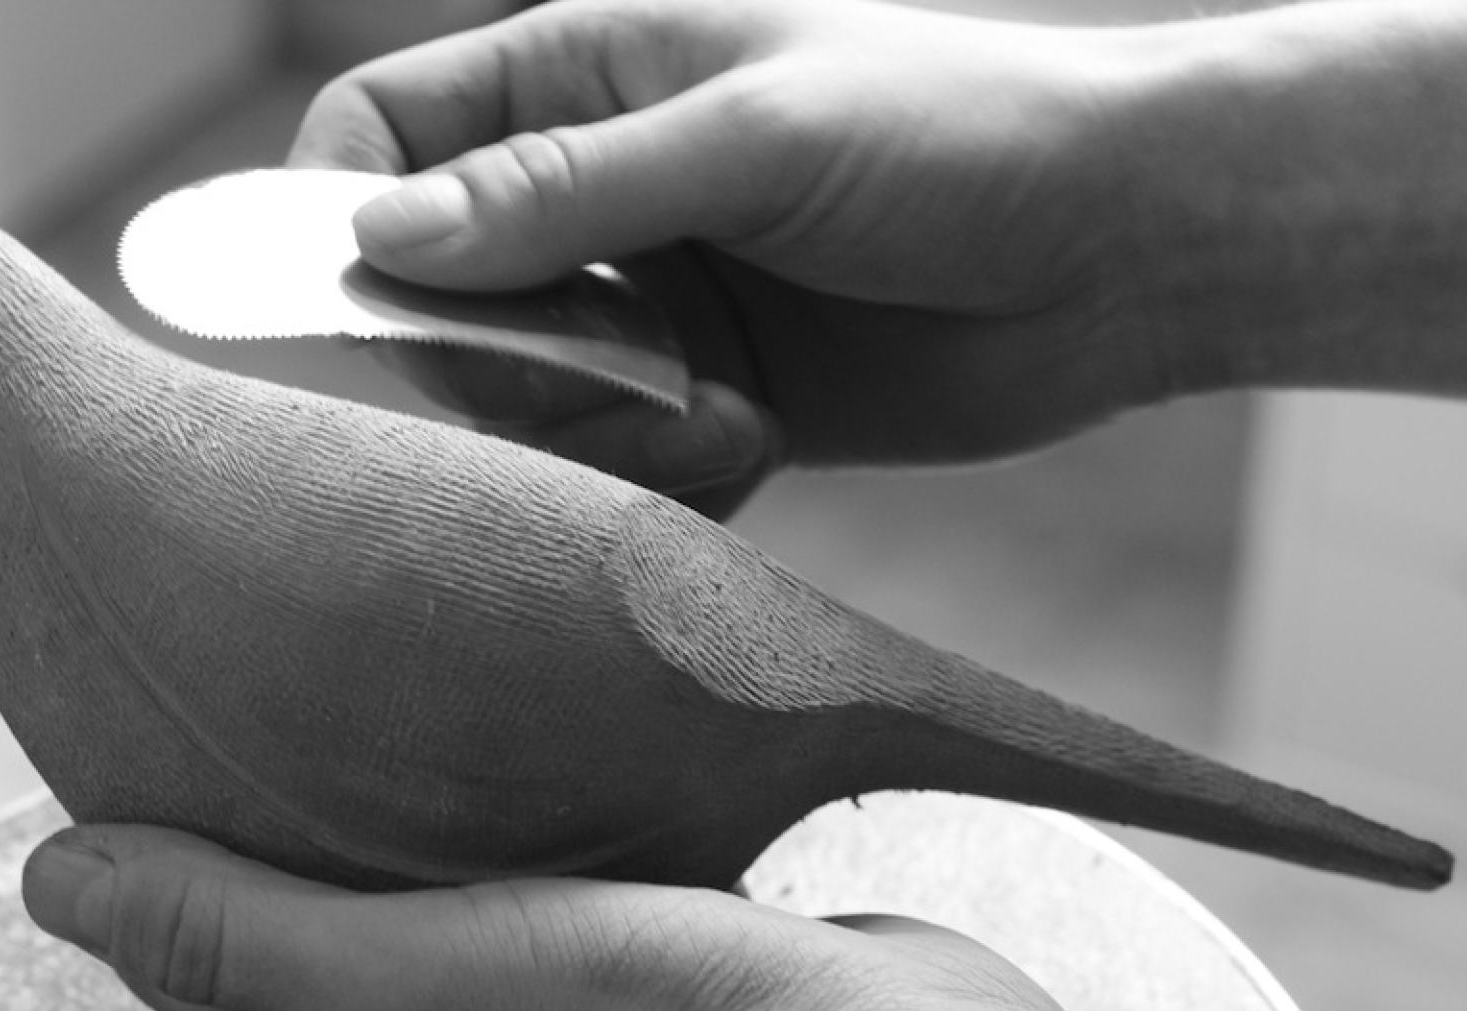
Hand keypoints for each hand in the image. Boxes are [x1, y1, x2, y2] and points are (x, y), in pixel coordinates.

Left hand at [20, 824, 1353, 1010]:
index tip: (126, 740)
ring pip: (417, 910)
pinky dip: (489, 827)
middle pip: (301, 942)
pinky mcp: (644, 971)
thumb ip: (232, 935)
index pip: (198, 969)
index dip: (150, 867)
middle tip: (223, 695)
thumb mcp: (399, 978)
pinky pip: (525, 891)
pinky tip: (504, 756)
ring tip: (344, 708)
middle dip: (257, 839)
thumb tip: (50, 886)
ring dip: (377, 826)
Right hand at [289, 0, 1163, 505]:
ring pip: (519, 403)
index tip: (364, 303)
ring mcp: (648, 304)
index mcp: (586, 78)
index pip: (381, 136)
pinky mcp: (702, 402)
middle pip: (432, 297)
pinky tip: (750, 443)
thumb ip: (565, 192)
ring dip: (597, 433)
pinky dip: (663, 477)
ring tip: (720, 415)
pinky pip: (613, 467)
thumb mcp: (755, 139)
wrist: (1128, 251)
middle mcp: (596, 195)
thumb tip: (380, 239)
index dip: (338, 216)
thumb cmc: (960, 138)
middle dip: (498, 361)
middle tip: (606, 378)